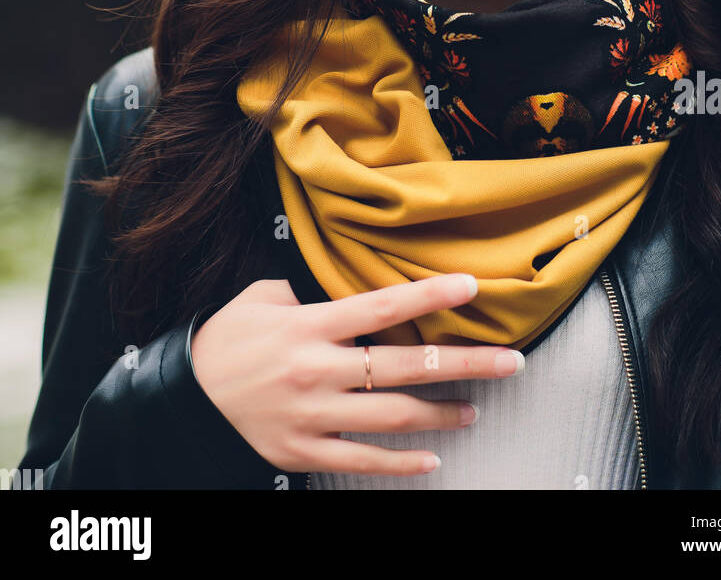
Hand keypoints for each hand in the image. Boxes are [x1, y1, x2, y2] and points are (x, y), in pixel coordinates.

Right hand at [190, 274, 523, 477]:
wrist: (185, 395)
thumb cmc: (229, 338)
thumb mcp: (263, 297)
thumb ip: (311, 290)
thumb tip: (351, 283)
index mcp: (309, 324)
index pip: (382, 305)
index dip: (431, 294)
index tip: (472, 285)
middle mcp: (317, 370)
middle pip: (404, 367)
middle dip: (464, 363)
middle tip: (510, 361)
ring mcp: (313, 416)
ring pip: (392, 418)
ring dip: (441, 414)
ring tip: (475, 408)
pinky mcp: (304, 451)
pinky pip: (362, 460)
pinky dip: (400, 463)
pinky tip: (432, 458)